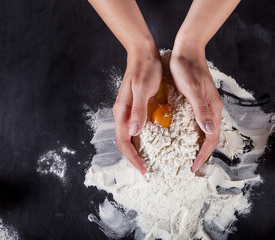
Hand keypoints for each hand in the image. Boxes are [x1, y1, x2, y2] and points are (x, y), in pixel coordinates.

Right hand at [113, 47, 162, 173]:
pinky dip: (142, 140)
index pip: (124, 141)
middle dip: (134, 159)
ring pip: (129, 137)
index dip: (133, 158)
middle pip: (125, 143)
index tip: (144, 170)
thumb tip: (133, 132)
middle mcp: (123, 114)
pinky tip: (152, 144)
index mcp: (122, 111)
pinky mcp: (135, 108)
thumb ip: (138, 110)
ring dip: (137, 151)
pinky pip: (136, 129)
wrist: (144, 54)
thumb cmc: (145, 70)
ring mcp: (128, 111)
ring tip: (148, 162)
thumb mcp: (144, 89)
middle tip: (147, 172)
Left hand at [170, 40, 222, 172]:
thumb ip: (201, 109)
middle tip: (189, 166)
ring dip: (197, 145)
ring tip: (186, 156)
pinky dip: (192, 134)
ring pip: (204, 131)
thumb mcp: (192, 89)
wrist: (187, 50)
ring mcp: (205, 105)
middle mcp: (212, 109)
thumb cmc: (187, 68)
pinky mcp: (197, 102)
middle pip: (210, 137)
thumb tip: (209, 131)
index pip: (212, 138)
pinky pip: (197, 123)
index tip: (193, 166)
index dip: (203, 154)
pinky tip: (182, 137)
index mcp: (213, 108)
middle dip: (201, 153)